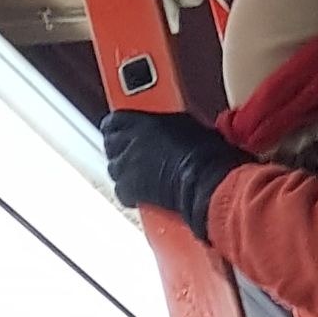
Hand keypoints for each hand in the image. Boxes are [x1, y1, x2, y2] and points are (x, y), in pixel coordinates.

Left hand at [101, 107, 250, 237]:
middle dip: (118, 151)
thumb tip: (173, 129)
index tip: (119, 133)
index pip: (115, 121)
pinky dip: (130, 194)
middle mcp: (131, 140)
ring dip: (124, 172)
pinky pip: (122, 191)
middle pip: (110, 144)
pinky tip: (143, 195)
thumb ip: (170, 126)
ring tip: (140, 177)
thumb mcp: (189, 126)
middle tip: (130, 157)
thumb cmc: (207, 155)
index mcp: (144, 121)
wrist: (206, 181)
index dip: (115, 129)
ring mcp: (128, 165)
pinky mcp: (130, 188)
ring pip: (114, 169)